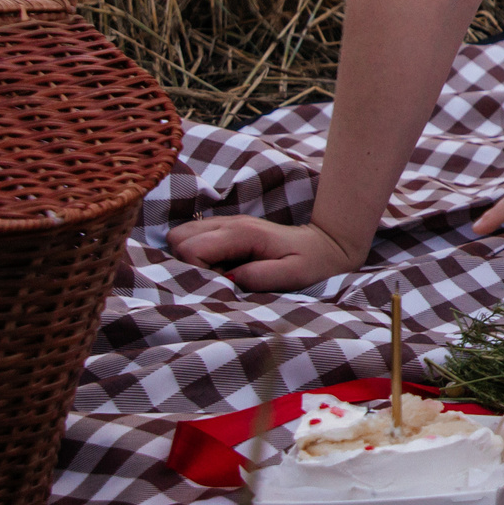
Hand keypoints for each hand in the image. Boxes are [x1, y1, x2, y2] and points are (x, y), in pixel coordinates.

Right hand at [168, 217, 362, 290]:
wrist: (326, 243)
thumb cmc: (311, 262)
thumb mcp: (293, 275)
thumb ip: (259, 277)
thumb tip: (227, 278)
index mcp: (241, 233)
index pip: (190, 249)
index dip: (196, 271)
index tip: (222, 282)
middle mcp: (229, 222)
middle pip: (177, 238)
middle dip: (187, 263)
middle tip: (219, 276)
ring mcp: (226, 222)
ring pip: (181, 235)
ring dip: (191, 258)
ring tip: (221, 271)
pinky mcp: (225, 228)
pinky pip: (194, 237)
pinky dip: (197, 253)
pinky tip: (222, 264)